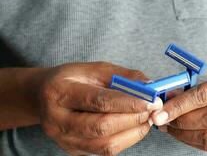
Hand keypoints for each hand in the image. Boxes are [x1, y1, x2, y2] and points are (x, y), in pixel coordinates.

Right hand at [34, 62, 161, 155]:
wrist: (43, 96)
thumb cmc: (72, 79)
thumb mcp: (95, 69)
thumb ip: (123, 76)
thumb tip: (151, 86)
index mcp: (60, 92)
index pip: (98, 101)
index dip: (128, 103)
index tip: (151, 101)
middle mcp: (57, 119)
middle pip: (101, 127)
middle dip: (133, 119)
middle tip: (153, 110)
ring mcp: (63, 139)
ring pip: (104, 144)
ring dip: (132, 132)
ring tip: (146, 119)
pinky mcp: (72, 150)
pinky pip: (103, 151)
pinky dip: (125, 140)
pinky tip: (134, 127)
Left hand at [151, 69, 206, 155]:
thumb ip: (191, 89)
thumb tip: (166, 100)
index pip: (206, 95)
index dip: (180, 105)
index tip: (159, 111)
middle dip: (180, 121)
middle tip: (161, 120)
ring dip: (183, 134)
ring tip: (169, 127)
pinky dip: (192, 141)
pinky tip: (183, 133)